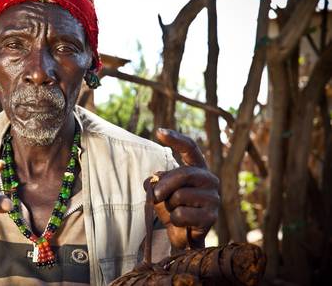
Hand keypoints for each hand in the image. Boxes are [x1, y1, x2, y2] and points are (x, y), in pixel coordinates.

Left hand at [149, 128, 218, 248]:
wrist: (183, 235)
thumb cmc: (172, 208)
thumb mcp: (160, 191)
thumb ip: (156, 181)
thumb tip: (154, 180)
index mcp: (198, 168)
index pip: (190, 148)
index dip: (176, 139)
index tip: (159, 131)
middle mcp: (209, 179)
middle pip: (183, 174)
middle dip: (163, 186)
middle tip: (155, 196)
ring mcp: (213, 198)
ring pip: (180, 196)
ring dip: (169, 206)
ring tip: (175, 212)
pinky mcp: (211, 216)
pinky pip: (181, 214)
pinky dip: (173, 220)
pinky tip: (181, 223)